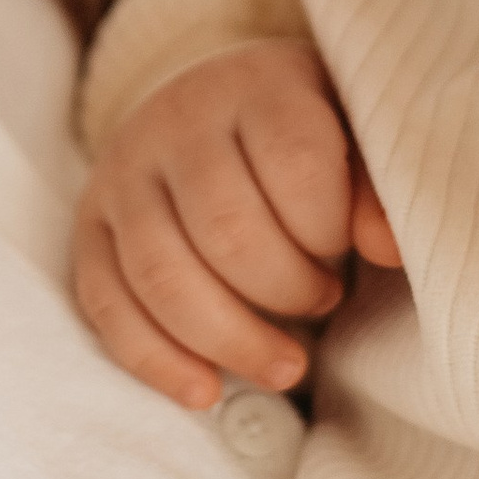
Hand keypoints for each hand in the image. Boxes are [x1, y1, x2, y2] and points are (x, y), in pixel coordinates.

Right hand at [72, 37, 400, 407]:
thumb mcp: (356, 133)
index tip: (356, 255)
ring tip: (287, 365)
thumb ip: (377, 186)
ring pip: (160, 275)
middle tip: (325, 302)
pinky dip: (155, 360)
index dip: (330, 230)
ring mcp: (124, 173)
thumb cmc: (308, 133)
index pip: (295, 164)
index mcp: (256, 86)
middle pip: (225, 230)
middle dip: (287, 291)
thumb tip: (387, 248)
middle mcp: (177, 121)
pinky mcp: (91, 224)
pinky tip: (206, 392)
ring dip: (230, 340)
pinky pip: (106, 303)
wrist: (217, 104)